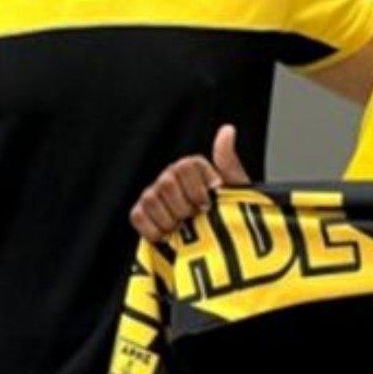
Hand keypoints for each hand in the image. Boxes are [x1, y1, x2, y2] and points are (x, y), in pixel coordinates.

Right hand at [129, 125, 248, 242]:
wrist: (216, 243)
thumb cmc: (226, 213)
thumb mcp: (234, 188)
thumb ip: (227, 160)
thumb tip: (227, 130)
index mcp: (190, 168)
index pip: (185, 166)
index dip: (197, 189)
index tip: (208, 204)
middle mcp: (169, 177)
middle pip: (166, 182)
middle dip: (184, 206)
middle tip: (195, 218)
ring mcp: (152, 194)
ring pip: (151, 199)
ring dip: (170, 219)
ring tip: (184, 227)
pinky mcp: (141, 214)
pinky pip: (138, 216)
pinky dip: (154, 230)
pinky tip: (169, 235)